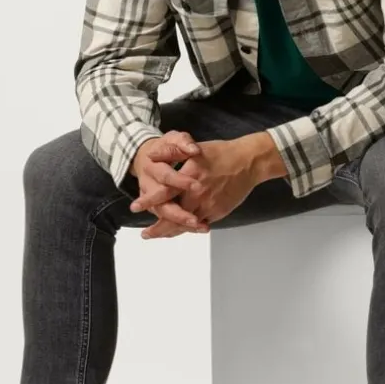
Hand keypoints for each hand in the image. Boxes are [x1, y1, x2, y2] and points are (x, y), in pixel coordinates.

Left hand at [131, 137, 261, 239]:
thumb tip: (151, 156)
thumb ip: (171, 153)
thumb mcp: (195, 149)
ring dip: (171, 231)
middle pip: (174, 216)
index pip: (165, 192)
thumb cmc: (222, 153)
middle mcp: (198, 193)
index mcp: (190, 176)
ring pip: (186, 224)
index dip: (149, 201)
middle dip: (158, 228)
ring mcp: (209, 205)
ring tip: (158, 234)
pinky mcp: (218, 212)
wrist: (249, 162)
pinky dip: (188, 228)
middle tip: (145, 234)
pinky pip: (200, 224)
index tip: (135, 208)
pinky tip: (180, 229)